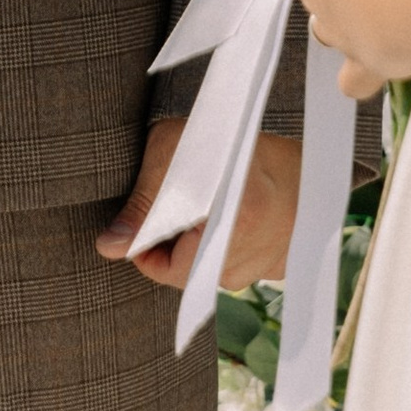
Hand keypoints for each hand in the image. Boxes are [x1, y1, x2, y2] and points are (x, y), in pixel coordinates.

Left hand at [95, 117, 301, 291]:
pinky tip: (235, 216)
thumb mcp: (174, 152)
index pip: (170, 270)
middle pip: (190, 274)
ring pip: (214, 275)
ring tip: (209, 205)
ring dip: (203, 250)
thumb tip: (109, 246)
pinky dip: (232, 250)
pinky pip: (243, 269)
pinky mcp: (285, 263)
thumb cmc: (232, 135)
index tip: (141, 226)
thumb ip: (142, 204)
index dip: (146, 251)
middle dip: (174, 248)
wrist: (301, 137)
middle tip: (177, 206)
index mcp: (232, 223)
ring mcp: (272, 264)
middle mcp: (254, 253)